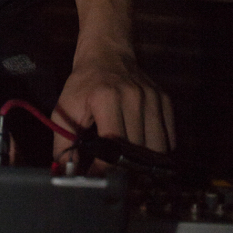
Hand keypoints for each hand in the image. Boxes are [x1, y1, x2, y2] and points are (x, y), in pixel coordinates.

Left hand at [51, 52, 174, 168]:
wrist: (107, 52)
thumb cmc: (84, 83)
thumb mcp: (65, 108)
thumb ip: (63, 143)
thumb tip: (67, 175)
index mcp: (106, 98)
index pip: (113, 146)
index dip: (105, 170)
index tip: (97, 180)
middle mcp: (133, 96)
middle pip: (137, 151)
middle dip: (125, 169)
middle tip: (114, 175)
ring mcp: (152, 97)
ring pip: (157, 149)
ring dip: (144, 162)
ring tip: (129, 162)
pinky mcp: (164, 99)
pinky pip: (169, 138)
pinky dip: (158, 150)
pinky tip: (142, 147)